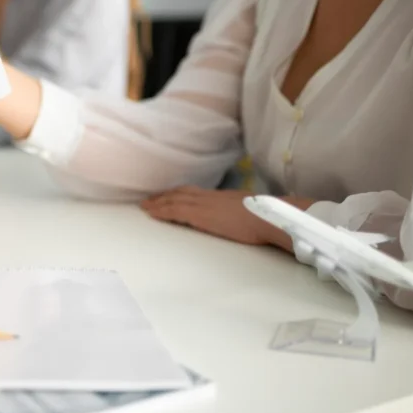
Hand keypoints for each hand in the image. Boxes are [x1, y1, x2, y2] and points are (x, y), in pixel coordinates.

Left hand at [141, 186, 297, 248]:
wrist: (267, 217)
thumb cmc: (265, 217)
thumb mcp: (249, 212)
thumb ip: (239, 213)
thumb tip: (241, 219)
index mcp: (221, 197)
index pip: (195, 192)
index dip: (180, 193)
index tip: (169, 195)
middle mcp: (209, 197)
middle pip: (181, 192)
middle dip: (165, 196)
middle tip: (150, 200)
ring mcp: (203, 204)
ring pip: (174, 200)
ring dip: (158, 202)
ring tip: (145, 206)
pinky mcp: (199, 214)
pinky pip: (174, 210)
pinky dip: (161, 210)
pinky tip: (151, 213)